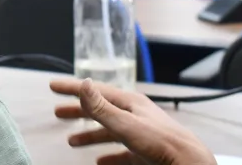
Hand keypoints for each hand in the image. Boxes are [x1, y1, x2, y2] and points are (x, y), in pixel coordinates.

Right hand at [50, 78, 215, 164]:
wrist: (187, 163)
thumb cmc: (161, 142)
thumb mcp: (126, 123)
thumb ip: (102, 107)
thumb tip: (84, 84)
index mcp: (128, 103)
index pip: (94, 92)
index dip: (72, 89)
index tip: (54, 86)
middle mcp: (134, 115)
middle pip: (100, 110)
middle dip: (78, 112)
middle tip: (58, 112)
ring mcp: (140, 134)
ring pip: (109, 132)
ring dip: (89, 136)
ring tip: (73, 142)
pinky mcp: (145, 152)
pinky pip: (121, 153)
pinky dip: (108, 156)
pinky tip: (100, 161)